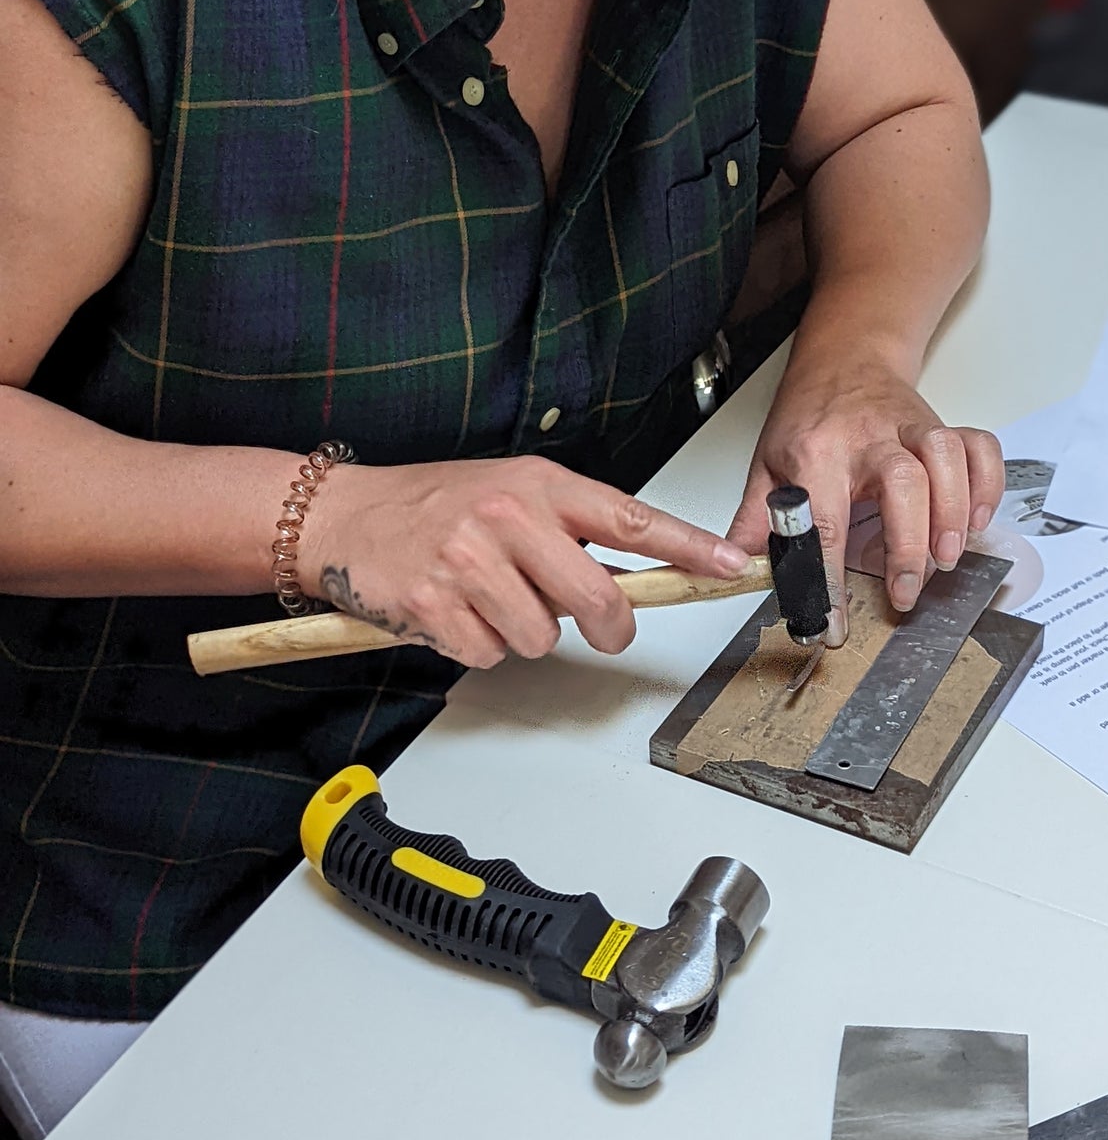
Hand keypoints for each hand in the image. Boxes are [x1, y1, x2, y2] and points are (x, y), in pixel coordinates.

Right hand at [301, 454, 748, 668]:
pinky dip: (477, 645)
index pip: (630, 518)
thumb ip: (569, 527)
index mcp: (539, 486)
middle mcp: (508, 518)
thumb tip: (627, 578)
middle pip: (595, 600)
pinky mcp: (435, 603)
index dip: (686, 545)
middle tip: (597, 628)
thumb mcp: (511, 493)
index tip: (726, 564)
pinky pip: (488, 654)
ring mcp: (469, 561)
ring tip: (491, 600)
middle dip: (606, 627)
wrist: (347, 516)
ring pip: (540, 637)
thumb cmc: (437, 504)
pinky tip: (456, 612)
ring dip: (522, 633)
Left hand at [726, 349, 1003, 643]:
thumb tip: (733, 572)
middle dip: (907, 544)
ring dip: (951, 512)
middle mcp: (867, 436)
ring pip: (943, 456)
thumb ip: (755, 520)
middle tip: (905, 592)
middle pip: (900, 482)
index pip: (822, 523)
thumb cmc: (810, 415)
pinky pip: (978, 448)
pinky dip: (986, 485)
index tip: (834, 624)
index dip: (828, 581)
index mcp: (816, 451)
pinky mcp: (942, 424)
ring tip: (946, 559)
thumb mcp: (768, 463)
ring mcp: (909, 426)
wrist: (844, 358)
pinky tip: (975, 521)